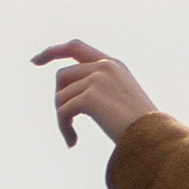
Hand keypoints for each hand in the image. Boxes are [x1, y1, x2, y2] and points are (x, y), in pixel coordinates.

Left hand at [33, 40, 161, 150]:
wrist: (154, 137)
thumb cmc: (143, 127)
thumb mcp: (123, 101)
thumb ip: (99, 91)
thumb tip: (68, 99)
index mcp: (114, 65)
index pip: (75, 47)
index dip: (52, 51)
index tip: (34, 61)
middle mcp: (105, 67)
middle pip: (62, 77)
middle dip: (59, 99)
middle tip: (66, 123)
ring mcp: (98, 79)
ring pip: (60, 96)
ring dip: (62, 118)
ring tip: (72, 136)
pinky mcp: (90, 96)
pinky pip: (63, 111)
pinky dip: (64, 128)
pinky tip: (72, 141)